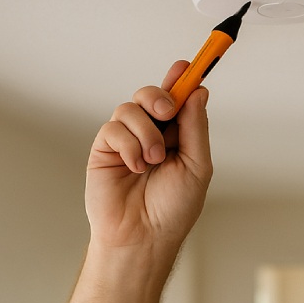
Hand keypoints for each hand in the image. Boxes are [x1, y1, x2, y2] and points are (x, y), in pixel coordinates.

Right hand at [85, 60, 212, 250]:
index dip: (181, 80)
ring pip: (130, 108)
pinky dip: (129, 145)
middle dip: (160, 96)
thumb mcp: (196, 166)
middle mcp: (151, 134)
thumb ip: (195, 128)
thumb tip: (198, 91)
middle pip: (151, 95)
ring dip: (146, 132)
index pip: (178, 100)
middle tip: (167, 111)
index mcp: (177, 136)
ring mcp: (126, 141)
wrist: (143, 237)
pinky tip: (135, 167)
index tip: (186, 66)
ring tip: (153, 160)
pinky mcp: (105, 149)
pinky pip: (114, 128)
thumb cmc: (172, 209)